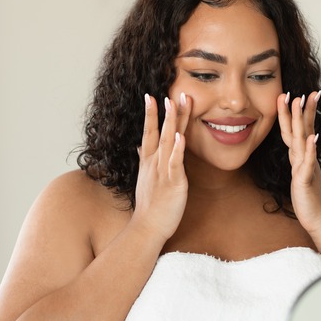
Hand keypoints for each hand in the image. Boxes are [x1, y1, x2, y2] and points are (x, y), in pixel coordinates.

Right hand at [132, 92, 191, 240]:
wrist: (147, 228)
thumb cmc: (149, 206)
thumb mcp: (144, 179)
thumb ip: (143, 160)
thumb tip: (139, 146)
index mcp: (149, 162)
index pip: (148, 133)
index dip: (150, 114)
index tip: (150, 96)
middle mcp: (154, 164)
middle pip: (160, 133)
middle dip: (165, 112)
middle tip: (170, 92)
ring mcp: (163, 172)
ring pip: (168, 142)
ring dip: (172, 122)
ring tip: (175, 103)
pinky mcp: (174, 183)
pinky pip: (176, 163)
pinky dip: (178, 149)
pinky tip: (182, 135)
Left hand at [276, 91, 320, 232]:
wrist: (318, 218)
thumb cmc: (309, 197)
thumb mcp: (300, 174)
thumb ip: (300, 159)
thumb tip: (301, 147)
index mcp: (301, 156)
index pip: (300, 130)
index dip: (299, 112)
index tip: (299, 93)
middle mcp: (304, 158)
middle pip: (302, 129)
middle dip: (302, 110)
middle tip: (306, 90)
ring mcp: (306, 167)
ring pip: (302, 140)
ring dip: (302, 121)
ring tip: (302, 104)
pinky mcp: (305, 180)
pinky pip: (307, 162)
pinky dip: (309, 149)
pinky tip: (311, 137)